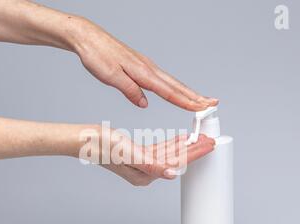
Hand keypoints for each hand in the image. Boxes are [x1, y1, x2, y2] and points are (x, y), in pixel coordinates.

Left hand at [73, 18, 218, 110]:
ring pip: (171, 82)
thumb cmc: (97, 55)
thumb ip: (130, 90)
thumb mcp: (111, 76)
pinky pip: (162, 79)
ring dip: (187, 92)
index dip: (186, 102)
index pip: (169, 91)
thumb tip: (145, 103)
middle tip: (211, 104)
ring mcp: (145, 65)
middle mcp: (148, 67)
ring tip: (200, 100)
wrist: (87, 38)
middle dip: (195, 96)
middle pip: (176, 86)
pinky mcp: (140, 65)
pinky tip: (174, 91)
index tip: (201, 109)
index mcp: (143, 72)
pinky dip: (173, 87)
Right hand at [78, 126, 214, 185]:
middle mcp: (146, 172)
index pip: (177, 164)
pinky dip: (172, 144)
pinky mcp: (138, 155)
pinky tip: (180, 139)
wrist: (87, 140)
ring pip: (170, 154)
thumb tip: (171, 174)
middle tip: (210, 140)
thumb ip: (151, 165)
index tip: (209, 145)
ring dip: (185, 146)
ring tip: (199, 138)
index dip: (195, 153)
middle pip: (176, 160)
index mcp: (146, 174)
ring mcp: (142, 164)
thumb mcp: (129, 153)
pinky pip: (160, 150)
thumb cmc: (103, 146)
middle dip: (194, 150)